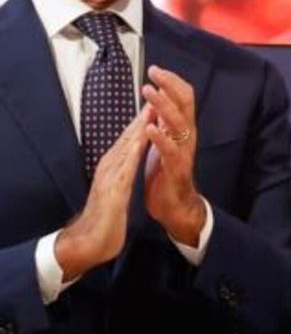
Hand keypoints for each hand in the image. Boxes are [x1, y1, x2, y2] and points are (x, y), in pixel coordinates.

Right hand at [55, 109, 150, 280]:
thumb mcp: (117, 188)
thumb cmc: (106, 216)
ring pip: (126, 148)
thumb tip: (129, 159)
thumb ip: (122, 172)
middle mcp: (111, 167)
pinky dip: (133, 154)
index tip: (156, 102)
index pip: (130, 140)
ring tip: (150, 108)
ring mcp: (111, 177)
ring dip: (138, 128)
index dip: (143, 121)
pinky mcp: (113, 191)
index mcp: (114, 167)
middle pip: (128, 137)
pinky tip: (140, 143)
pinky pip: (124, 169)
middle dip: (142, 116)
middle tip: (155, 93)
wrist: (90, 240)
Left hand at [142, 65, 206, 246]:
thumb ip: (162, 122)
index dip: (171, 82)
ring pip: (178, 124)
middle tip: (154, 73)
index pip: (183, 98)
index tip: (155, 69)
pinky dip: (160, 138)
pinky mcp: (177, 169)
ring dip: (163, 107)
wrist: (175, 206)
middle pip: (184, 105)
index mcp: (182, 129)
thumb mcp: (164, 141)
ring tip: (149, 93)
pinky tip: (150, 127)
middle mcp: (187, 137)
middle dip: (169, 87)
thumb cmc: (165, 173)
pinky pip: (170, 151)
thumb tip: (155, 98)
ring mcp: (184, 152)